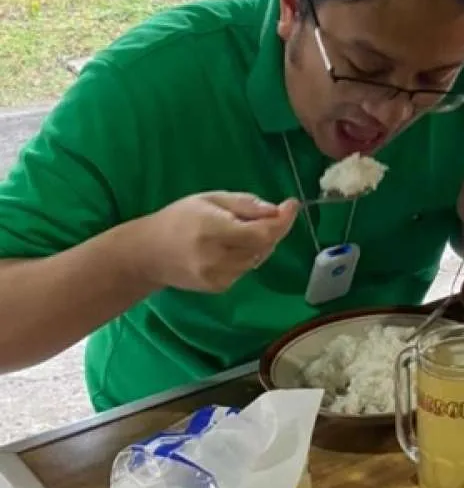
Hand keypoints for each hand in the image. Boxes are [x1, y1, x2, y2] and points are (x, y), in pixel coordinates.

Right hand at [134, 193, 299, 292]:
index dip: (281, 221)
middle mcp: (216, 258)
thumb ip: (245, 204)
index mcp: (212, 231)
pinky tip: (229, 247)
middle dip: (272, 229)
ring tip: (238, 230)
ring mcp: (218, 276)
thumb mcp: (210, 199)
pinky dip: (247, 256)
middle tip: (266, 214)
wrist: (147, 254)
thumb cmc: (179, 219)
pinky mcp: (219, 287)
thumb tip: (277, 210)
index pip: (260, 233)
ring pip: (258, 258)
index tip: (291, 205)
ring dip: (260, 243)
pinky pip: (246, 269)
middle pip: (264, 246)